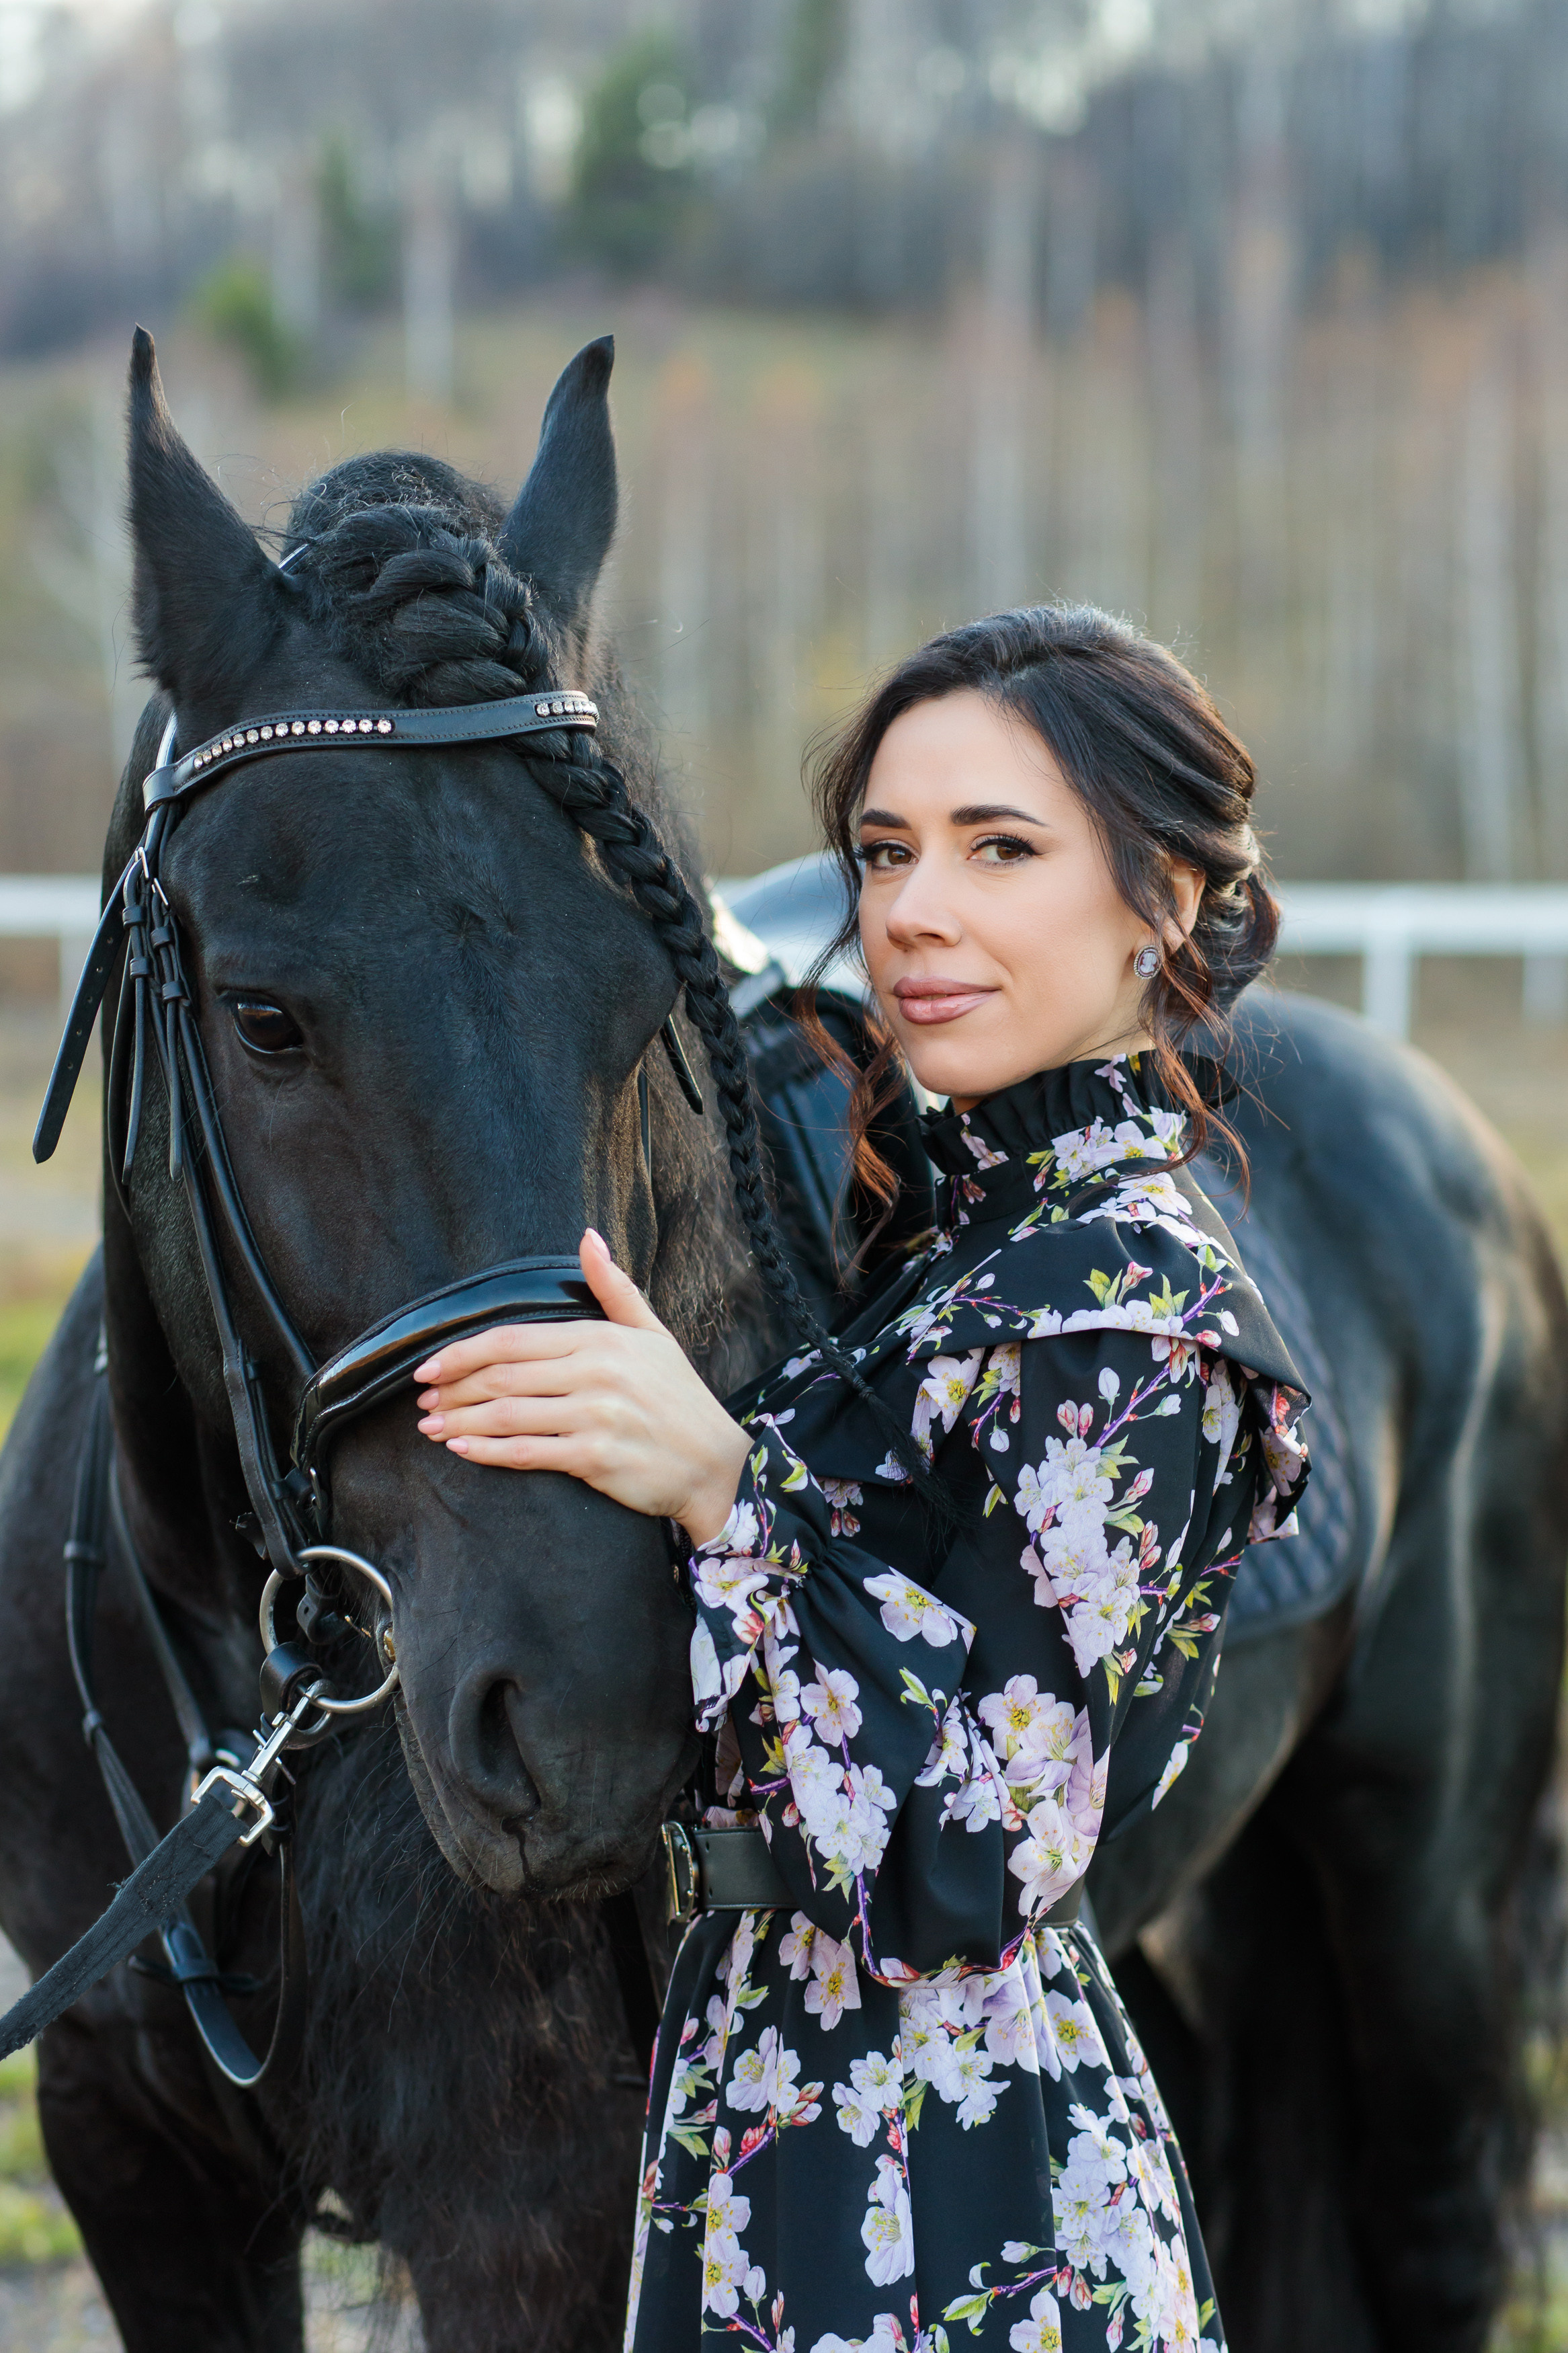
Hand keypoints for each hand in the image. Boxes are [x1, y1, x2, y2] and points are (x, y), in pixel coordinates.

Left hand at [413, 1229, 750, 1545]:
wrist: (716, 1463)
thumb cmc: (679, 1398)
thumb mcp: (653, 1333)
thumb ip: (614, 1287)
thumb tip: (588, 1236)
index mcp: (602, 1338)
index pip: (513, 1339)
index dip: (463, 1351)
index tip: (429, 1364)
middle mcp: (596, 1373)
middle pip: (502, 1375)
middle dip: (453, 1388)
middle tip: (422, 1398)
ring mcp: (595, 1416)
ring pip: (507, 1415)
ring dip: (460, 1422)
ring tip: (431, 1427)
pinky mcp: (596, 1458)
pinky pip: (527, 1453)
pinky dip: (487, 1453)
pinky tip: (462, 1451)